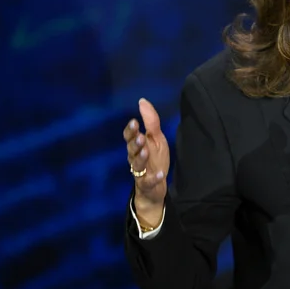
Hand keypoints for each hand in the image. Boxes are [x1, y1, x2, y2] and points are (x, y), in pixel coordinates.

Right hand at [124, 98, 169, 224]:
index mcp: (137, 146)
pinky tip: (160, 174)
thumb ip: (150, 121)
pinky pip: (148, 182)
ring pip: (137, 165)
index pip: (129, 137)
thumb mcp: (156, 139)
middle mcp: (135, 158)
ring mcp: (140, 172)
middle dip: (134, 143)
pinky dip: (154, 178)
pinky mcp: (147, 184)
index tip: (134, 122)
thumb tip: (142, 101)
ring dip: (141, 158)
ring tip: (145, 151)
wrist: (155, 187)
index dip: (130, 130)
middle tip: (139, 137)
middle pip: (131, 150)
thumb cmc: (154, 160)